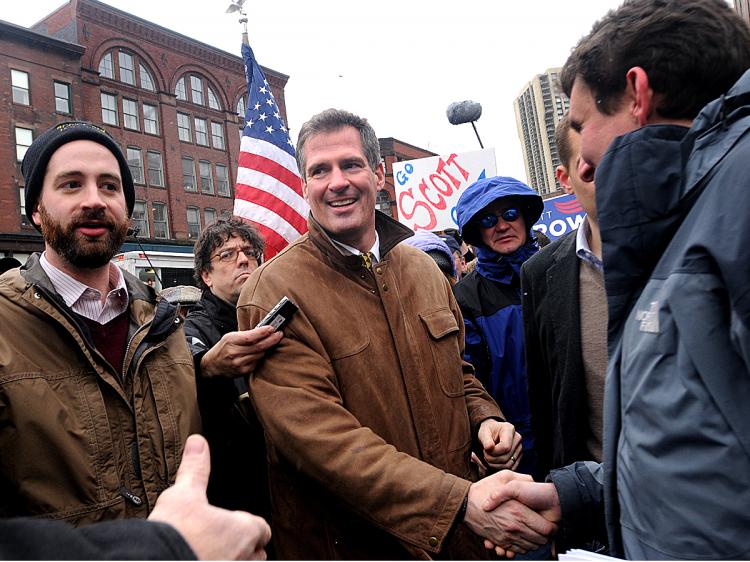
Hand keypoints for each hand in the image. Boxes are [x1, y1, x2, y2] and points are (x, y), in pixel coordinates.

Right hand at [149, 435, 270, 559]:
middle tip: (229, 542)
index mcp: (242, 530)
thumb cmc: (175, 532)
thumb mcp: (184, 493)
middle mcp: (243, 557)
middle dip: (246, 548)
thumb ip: (195, 469)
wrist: (155, 561)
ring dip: (235, 559)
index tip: (240, 524)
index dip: (252, 526)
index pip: (261, 529)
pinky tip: (202, 559)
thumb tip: (197, 442)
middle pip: (256, 553)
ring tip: (216, 552)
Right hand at [200, 326, 282, 377]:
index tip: (272, 328)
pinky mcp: (243, 371)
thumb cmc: (223, 348)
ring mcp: (239, 363)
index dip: (263, 332)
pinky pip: (257, 362)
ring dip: (266, 348)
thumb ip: (244, 334)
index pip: (250, 337)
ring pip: (260, 354)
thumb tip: (263, 330)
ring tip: (269, 342)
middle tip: (279, 334)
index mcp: (231, 340)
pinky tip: (258, 353)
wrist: (212, 365)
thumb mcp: (230, 337)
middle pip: (259, 346)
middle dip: (272, 339)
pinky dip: (259, 357)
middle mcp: (235, 353)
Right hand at [463, 470, 555, 557]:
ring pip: (530, 547)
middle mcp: (515, 527)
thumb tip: (534, 481)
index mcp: (519, 512)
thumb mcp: (504, 477)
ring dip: (534, 542)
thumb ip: (522, 478)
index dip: (552, 527)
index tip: (551, 523)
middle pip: (540, 540)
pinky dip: (522, 547)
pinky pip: (517, 550)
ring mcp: (507, 536)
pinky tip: (522, 538)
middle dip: (545, 536)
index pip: (546, 529)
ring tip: (533, 533)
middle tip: (544, 528)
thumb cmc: (484, 489)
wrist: (464, 503)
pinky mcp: (499, 542)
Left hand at [477, 419, 521, 470]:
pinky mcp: (518, 457)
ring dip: (495, 465)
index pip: (505, 447)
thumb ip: (486, 440)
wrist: (490, 434)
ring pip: (509, 465)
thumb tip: (489, 448)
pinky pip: (510, 468)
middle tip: (485, 455)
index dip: (494, 452)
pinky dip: (500, 468)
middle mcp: (517, 439)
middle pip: (507, 457)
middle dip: (492, 459)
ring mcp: (519, 449)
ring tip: (488, 458)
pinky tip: (493, 462)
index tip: (485, 450)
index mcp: (509, 429)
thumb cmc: (486, 432)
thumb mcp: (483, 433)